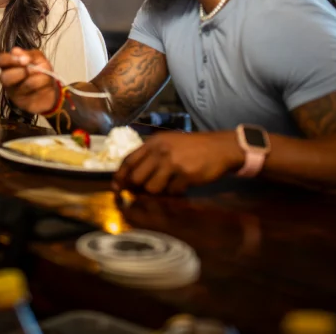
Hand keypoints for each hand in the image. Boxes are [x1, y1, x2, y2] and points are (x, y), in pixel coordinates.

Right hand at [0, 48, 57, 114]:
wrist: (50, 88)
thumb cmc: (40, 70)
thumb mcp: (38, 58)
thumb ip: (29, 54)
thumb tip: (17, 52)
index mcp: (9, 64)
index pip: (0, 60)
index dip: (9, 59)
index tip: (25, 60)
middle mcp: (8, 78)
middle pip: (3, 77)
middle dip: (19, 73)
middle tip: (30, 70)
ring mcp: (13, 92)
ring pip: (17, 88)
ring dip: (31, 81)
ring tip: (40, 77)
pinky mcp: (21, 102)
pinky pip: (27, 96)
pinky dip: (38, 89)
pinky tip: (42, 86)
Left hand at [112, 131, 243, 194]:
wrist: (219, 148)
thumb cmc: (192, 147)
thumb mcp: (168, 143)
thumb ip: (151, 155)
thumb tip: (131, 176)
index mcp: (154, 142)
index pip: (129, 160)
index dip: (120, 175)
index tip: (116, 186)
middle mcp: (160, 151)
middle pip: (136, 177)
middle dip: (137, 188)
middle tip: (140, 193)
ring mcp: (172, 163)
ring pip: (151, 188)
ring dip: (157, 192)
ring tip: (166, 187)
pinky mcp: (185, 175)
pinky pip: (171, 192)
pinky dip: (174, 193)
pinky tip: (181, 187)